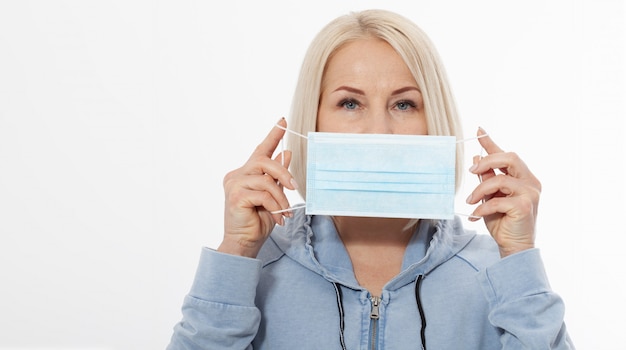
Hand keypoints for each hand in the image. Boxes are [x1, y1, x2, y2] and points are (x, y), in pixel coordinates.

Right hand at [219, 118, 296, 257]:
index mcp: (246, 173)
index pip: (260, 150)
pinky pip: (263, 194)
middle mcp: (237, 175)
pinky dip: (275, 205)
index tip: (283, 121)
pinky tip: (278, 217)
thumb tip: (287, 153)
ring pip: (266, 179)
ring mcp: (234, 184)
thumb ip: (277, 177)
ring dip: (281, 197)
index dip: (273, 135)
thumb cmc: (257, 221)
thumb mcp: (273, 196)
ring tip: (285, 211)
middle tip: (295, 187)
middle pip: (264, 161)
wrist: (245, 243)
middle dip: (283, 172)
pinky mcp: (236, 196)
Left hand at [465, 128, 540, 257]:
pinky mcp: (525, 206)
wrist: (513, 246)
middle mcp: (531, 182)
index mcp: (523, 177)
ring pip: (500, 179)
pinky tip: (476, 215)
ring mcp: (531, 193)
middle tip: (471, 172)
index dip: (492, 143)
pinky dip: (483, 207)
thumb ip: (487, 179)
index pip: (507, 155)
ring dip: (480, 190)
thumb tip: (476, 159)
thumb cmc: (503, 222)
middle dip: (487, 161)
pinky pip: (497, 200)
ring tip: (470, 201)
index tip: (478, 131)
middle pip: (510, 158)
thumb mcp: (490, 197)